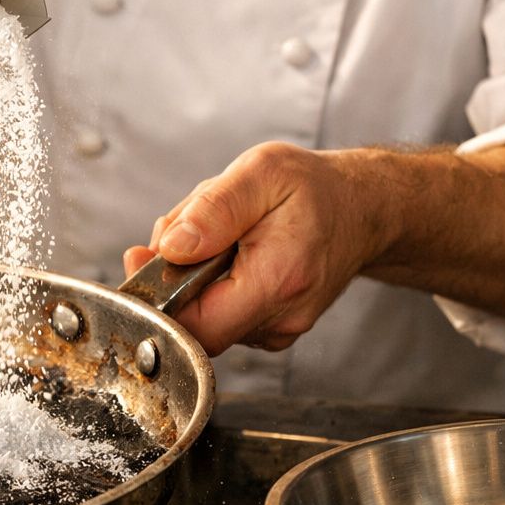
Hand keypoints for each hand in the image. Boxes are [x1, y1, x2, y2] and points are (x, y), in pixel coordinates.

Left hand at [123, 142, 389, 354]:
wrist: (362, 209)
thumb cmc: (315, 189)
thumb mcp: (261, 173)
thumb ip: (213, 210)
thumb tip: (171, 247)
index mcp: (277, 280)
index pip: (195, 325)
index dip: (156, 297)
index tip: (142, 258)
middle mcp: (280, 318)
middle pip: (192, 321)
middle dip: (173, 276)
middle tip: (185, 229)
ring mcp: (278, 331)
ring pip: (204, 317)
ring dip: (193, 277)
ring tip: (220, 235)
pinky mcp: (270, 329)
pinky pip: (220, 314)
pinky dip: (210, 285)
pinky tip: (229, 253)